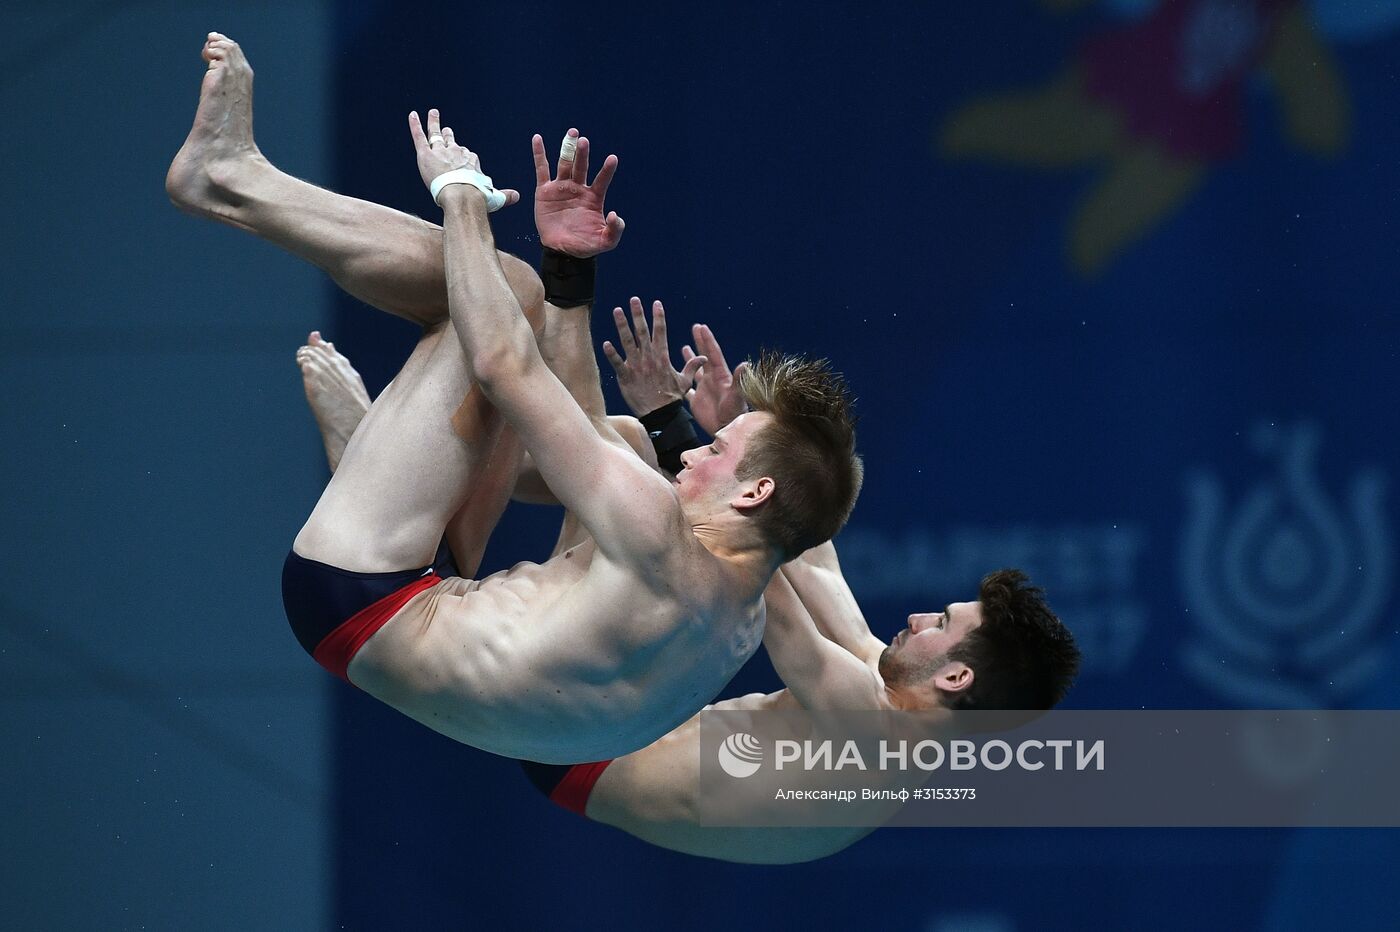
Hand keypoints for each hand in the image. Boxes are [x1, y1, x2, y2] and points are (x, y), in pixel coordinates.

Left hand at [408, 109, 519, 206]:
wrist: (462, 195)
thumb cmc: (478, 197)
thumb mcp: (494, 197)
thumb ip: (505, 196)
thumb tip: (517, 196)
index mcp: (472, 162)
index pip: (468, 157)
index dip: (466, 158)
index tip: (467, 158)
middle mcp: (457, 152)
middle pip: (453, 142)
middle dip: (451, 136)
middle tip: (448, 130)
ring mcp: (441, 151)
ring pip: (437, 134)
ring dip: (435, 123)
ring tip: (433, 114)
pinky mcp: (426, 154)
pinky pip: (420, 136)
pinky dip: (415, 124)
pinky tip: (412, 115)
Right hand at [531, 128, 624, 256]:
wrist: (562, 251)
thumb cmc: (585, 245)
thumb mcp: (604, 241)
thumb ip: (614, 230)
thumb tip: (615, 214)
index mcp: (593, 197)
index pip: (602, 180)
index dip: (607, 170)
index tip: (612, 158)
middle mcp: (578, 188)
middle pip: (581, 166)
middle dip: (582, 154)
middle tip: (584, 141)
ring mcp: (561, 187)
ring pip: (564, 164)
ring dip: (567, 149)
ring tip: (572, 134)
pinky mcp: (545, 191)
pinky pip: (541, 169)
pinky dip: (539, 153)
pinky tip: (538, 138)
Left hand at [602, 297, 706, 415]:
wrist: (660, 415)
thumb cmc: (671, 398)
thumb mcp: (684, 381)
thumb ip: (692, 367)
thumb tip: (704, 358)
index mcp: (662, 356)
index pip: (661, 331)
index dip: (658, 316)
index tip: (656, 303)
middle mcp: (648, 358)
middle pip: (642, 331)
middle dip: (638, 314)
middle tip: (633, 299)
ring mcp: (636, 366)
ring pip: (627, 341)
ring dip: (622, 325)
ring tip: (617, 311)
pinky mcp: (625, 376)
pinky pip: (617, 362)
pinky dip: (611, 353)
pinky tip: (605, 343)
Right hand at [684, 323, 749, 435]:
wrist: (726, 430)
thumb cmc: (734, 413)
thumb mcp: (737, 396)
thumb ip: (739, 380)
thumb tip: (746, 364)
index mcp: (720, 376)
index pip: (713, 353)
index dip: (707, 340)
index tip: (702, 327)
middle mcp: (712, 379)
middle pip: (704, 356)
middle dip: (700, 342)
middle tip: (696, 326)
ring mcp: (704, 389)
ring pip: (695, 370)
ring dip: (690, 359)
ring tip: (684, 347)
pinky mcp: (696, 400)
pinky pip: (686, 387)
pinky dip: (681, 380)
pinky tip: (675, 374)